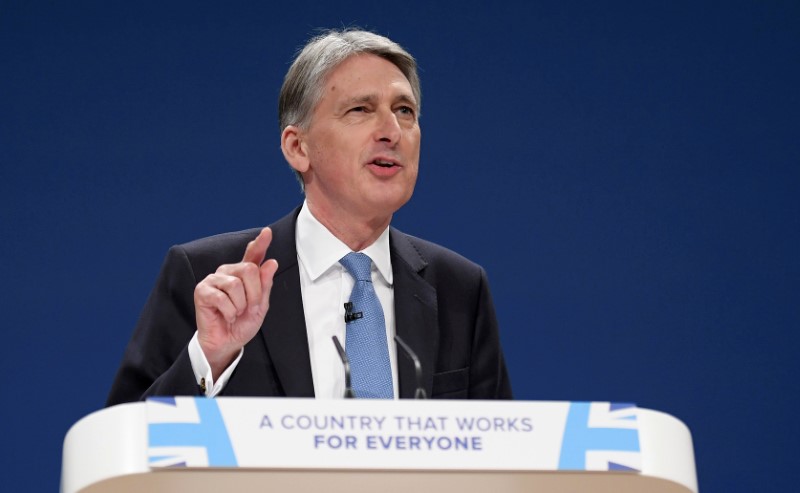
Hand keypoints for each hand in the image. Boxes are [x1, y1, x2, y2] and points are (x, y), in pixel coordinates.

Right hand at [194, 227, 278, 377]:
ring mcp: (214, 279)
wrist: (226, 342)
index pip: (253, 255)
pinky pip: (222, 298)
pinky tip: (225, 315)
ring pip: (236, 284)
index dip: (260, 243)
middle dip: (254, 294)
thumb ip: (265, 284)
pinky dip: (229, 312)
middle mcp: (228, 272)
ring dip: (240, 305)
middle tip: (248, 309)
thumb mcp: (260, 306)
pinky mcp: (202, 290)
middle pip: (249, 269)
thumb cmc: (241, 324)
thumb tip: (271, 262)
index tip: (267, 232)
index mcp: (244, 274)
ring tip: (235, 313)